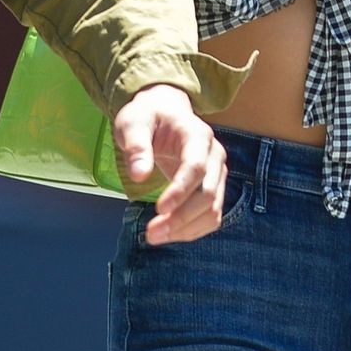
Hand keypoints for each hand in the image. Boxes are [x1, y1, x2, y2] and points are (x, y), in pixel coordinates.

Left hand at [112, 84, 228, 243]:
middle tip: (151, 234)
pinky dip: (192, 229)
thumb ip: (136, 146)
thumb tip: (139, 175)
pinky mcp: (213, 188)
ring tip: (155, 237)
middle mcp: (214, 155)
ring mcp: (217, 173)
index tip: (159, 209)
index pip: (196, 167)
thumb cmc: (148, 117)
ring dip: (186, 229)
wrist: (165, 113)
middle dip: (181, 217)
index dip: (180, 190)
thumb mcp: (133, 123)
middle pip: (208, 193)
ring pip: (212, 210)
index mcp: (197, 135)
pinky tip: (169, 234)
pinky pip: (211, 215)